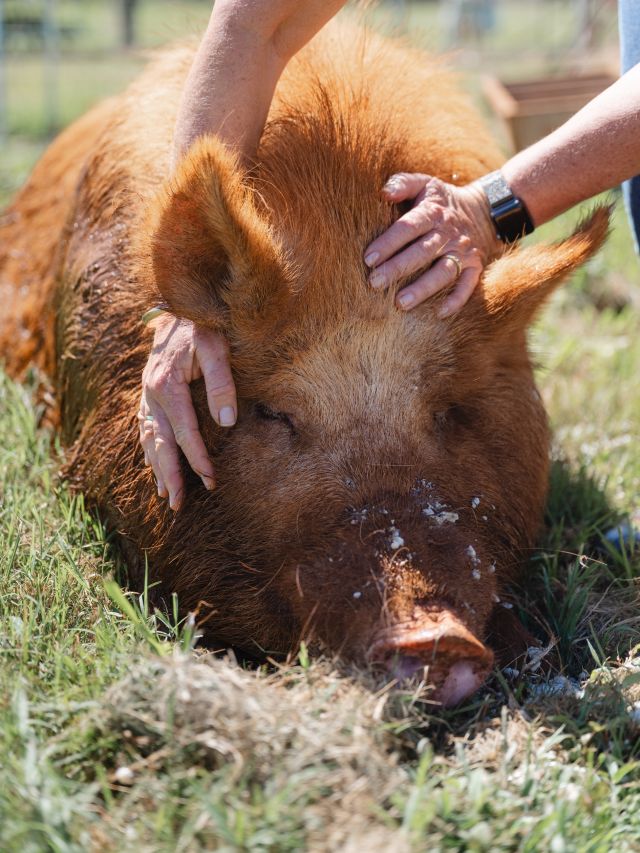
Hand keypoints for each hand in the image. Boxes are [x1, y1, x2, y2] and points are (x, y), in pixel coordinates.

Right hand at [138, 316, 236, 509]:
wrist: (180, 307)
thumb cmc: (203, 327)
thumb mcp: (217, 348)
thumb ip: (221, 383)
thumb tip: (227, 422)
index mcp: (166, 384)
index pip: (183, 431)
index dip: (196, 458)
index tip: (210, 480)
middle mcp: (150, 393)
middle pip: (158, 443)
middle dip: (169, 475)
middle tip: (177, 504)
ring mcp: (146, 394)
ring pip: (147, 439)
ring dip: (156, 468)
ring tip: (165, 495)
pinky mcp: (149, 393)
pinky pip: (144, 428)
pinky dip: (149, 451)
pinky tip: (155, 468)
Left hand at [364, 173, 501, 315]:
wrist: (486, 210)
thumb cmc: (443, 201)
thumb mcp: (425, 184)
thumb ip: (403, 184)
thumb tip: (384, 192)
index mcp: (432, 212)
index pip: (408, 227)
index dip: (388, 243)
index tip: (368, 259)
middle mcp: (448, 234)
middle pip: (421, 252)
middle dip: (397, 268)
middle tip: (374, 283)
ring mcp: (463, 252)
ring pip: (443, 272)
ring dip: (423, 288)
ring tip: (401, 303)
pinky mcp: (475, 267)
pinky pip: (468, 285)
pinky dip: (456, 300)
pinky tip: (439, 313)